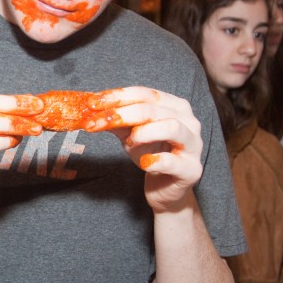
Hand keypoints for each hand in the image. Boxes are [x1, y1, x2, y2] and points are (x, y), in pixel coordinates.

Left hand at [86, 86, 202, 212]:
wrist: (165, 188)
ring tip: (128, 143)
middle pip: (152, 109)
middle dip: (120, 114)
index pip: (144, 94)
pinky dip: (156, 161)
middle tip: (95, 123)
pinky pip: (174, 161)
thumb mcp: (130, 133)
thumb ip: (114, 120)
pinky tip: (144, 163)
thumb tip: (89, 108)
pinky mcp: (192, 169)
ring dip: (143, 133)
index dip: (117, 97)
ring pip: (171, 127)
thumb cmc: (151, 153)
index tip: (92, 103)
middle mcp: (188, 121)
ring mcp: (193, 145)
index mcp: (174, 106)